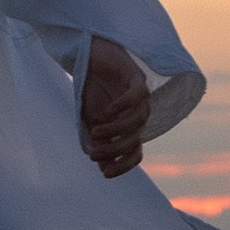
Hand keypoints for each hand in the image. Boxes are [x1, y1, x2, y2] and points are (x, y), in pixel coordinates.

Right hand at [79, 36, 152, 180]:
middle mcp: (138, 114)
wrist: (88, 56)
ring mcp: (140, 96)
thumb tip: (104, 166)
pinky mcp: (136, 77)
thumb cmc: (91, 88)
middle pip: (136, 139)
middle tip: (94, 152)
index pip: (135, 153)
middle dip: (115, 149)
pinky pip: (138, 94)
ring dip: (117, 129)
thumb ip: (96, 140)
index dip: (124, 165)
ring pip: (139, 119)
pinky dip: (124, 105)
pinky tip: (108, 110)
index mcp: (129, 127)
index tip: (104, 173)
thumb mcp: (89, 119)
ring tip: (96, 130)